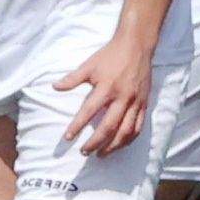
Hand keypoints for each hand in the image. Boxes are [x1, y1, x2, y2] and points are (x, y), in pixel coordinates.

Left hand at [53, 27, 159, 155]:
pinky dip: (129, 139)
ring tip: (101, 154)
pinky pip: (138, 127)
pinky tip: (120, 145)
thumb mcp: (89, 65)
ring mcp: (135, 102)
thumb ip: (72, 78)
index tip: (68, 138)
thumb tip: (54, 87)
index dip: (77, 126)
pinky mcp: (144, 103)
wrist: (136, 45)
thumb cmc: (110, 55)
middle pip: (108, 127)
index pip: (89, 111)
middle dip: (95, 143)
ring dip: (113, 146)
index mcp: (106, 87)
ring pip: (125, 131)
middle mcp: (122, 97)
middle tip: (84, 152)